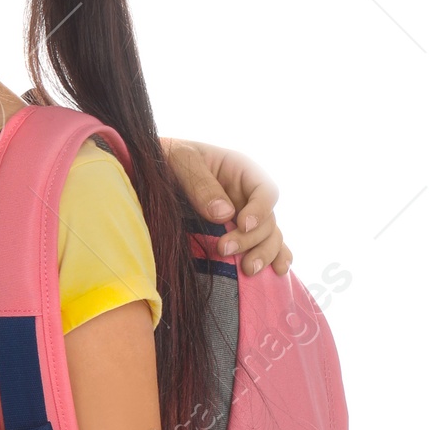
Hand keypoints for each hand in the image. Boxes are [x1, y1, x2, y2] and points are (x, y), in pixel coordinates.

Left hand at [162, 137, 291, 275]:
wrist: (152, 170)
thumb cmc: (167, 157)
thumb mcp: (181, 160)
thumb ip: (201, 185)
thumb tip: (224, 215)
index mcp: (242, 170)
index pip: (265, 190)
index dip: (260, 210)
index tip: (242, 224)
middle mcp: (248, 194)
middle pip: (267, 219)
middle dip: (251, 238)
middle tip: (224, 250)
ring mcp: (245, 215)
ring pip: (269, 236)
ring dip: (264, 254)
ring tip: (249, 269)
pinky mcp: (237, 233)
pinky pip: (263, 244)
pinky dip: (273, 258)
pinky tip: (277, 272)